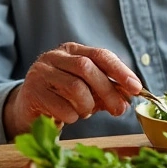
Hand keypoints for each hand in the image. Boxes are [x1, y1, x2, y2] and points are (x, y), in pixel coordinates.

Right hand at [3, 42, 142, 136]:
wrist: (29, 111)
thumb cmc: (62, 98)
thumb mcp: (87, 91)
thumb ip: (106, 91)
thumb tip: (127, 98)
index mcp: (71, 50)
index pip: (100, 54)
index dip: (120, 71)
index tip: (136, 87)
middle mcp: (54, 57)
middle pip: (87, 68)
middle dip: (108, 90)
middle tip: (119, 110)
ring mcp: (40, 73)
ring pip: (76, 87)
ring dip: (87, 105)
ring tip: (84, 112)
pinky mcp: (32, 92)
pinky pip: (62, 107)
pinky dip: (72, 116)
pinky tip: (69, 117)